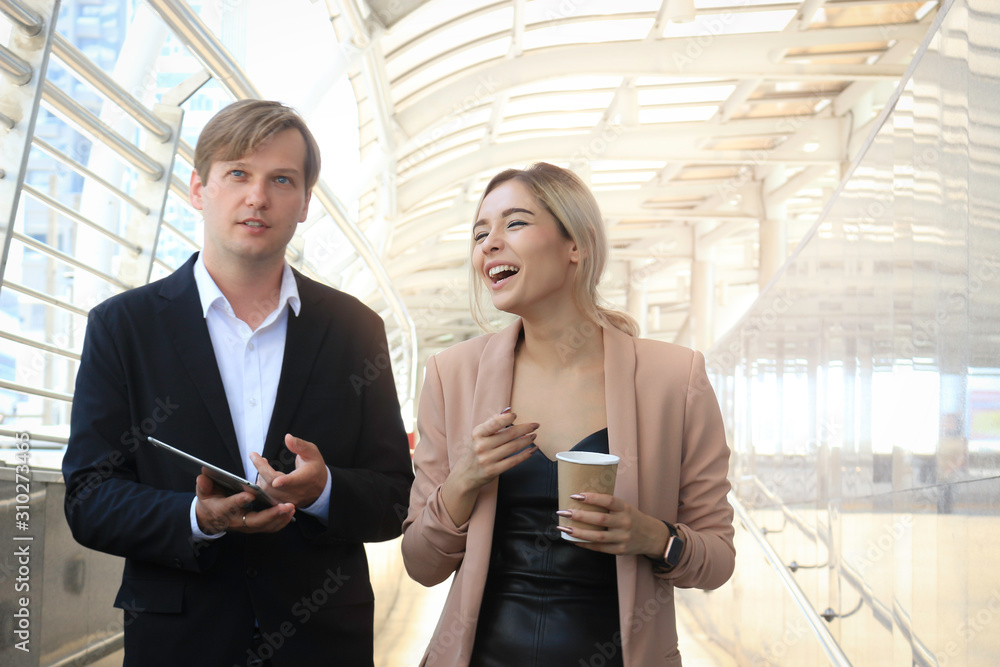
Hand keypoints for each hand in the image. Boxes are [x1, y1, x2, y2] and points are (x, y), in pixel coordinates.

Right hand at [195, 472, 294, 534]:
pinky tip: (290, 513)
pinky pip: (270, 527)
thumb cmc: (210, 502)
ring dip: (279, 518)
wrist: (210, 519)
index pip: (231, 506)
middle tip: (284, 506)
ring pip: (265, 526)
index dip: (239, 501)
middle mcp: (236, 521)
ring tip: (291, 507)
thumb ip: (204, 485)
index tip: (250, 494)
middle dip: (271, 514)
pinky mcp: (255, 527)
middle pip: (255, 520)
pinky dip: (281, 522)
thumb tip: (203, 475)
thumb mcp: (203, 493)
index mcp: (222, 511)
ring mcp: (247, 526)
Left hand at [250, 434, 327, 507]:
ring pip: (267, 491)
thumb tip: (287, 437)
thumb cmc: (315, 466)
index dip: (284, 481)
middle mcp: (297, 492)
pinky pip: (267, 497)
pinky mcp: (282, 504)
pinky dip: (261, 485)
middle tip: (255, 456)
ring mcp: (289, 500)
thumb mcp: (312, 452)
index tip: (276, 481)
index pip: (293, 481)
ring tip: (262, 464)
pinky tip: (263, 475)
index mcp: (305, 478)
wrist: (320, 487)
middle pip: (273, 484)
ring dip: (260, 476)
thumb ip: (299, 445)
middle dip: (261, 469)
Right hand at [441, 409, 537, 524]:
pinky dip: (525, 454)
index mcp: (477, 434)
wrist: (466, 474)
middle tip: (535, 425)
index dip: (505, 419)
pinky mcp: (494, 471)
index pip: (493, 424)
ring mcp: (487, 459)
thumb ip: (493, 422)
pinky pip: (514, 461)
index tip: (516, 415)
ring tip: (534, 436)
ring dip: (527, 441)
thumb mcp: (480, 435)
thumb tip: (509, 410)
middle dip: (525, 428)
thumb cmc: (477, 449)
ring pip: (513, 447)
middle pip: (508, 435)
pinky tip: (532, 449)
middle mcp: (481, 446)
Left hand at [555, 493, 670, 557]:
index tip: (575, 495)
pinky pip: (600, 548)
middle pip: (600, 519)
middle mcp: (624, 523)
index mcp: (625, 508)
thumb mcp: (625, 507)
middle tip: (563, 511)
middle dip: (579, 516)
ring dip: (578, 533)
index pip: (608, 500)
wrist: (653, 537)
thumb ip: (608, 505)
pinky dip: (585, 544)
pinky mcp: (620, 550)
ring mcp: (623, 538)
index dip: (591, 498)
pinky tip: (573, 540)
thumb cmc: (633, 518)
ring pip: (598, 536)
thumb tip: (580, 499)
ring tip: (564, 528)